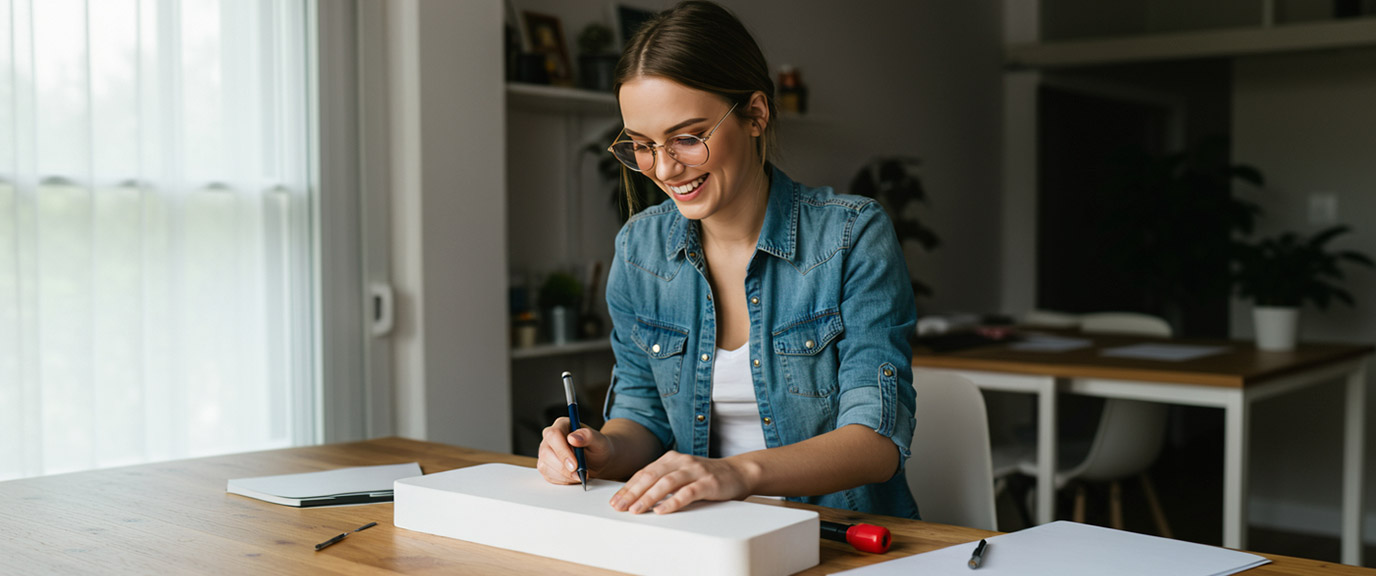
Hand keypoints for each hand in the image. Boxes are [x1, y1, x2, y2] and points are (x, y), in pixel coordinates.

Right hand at [537, 417, 611, 484]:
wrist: (598, 460)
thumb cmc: (598, 447)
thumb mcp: (599, 440)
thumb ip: (588, 436)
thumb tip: (573, 438)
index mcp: (562, 425)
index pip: (554, 435)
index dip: (562, 451)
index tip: (575, 464)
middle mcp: (550, 438)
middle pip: (546, 452)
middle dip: (563, 467)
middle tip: (579, 474)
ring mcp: (546, 452)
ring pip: (545, 466)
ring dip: (564, 476)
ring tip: (580, 475)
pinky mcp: (546, 466)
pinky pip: (548, 476)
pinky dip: (563, 480)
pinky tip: (573, 477)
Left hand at [609, 451, 755, 514]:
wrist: (738, 472)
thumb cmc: (706, 477)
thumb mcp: (681, 474)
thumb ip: (663, 480)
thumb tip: (635, 496)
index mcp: (671, 458)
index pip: (644, 472)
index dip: (628, 487)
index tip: (615, 500)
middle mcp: (681, 461)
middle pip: (651, 476)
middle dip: (632, 492)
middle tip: (619, 506)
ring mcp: (695, 471)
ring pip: (667, 483)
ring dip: (649, 497)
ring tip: (636, 509)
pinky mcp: (708, 483)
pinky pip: (688, 492)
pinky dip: (673, 502)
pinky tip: (662, 510)